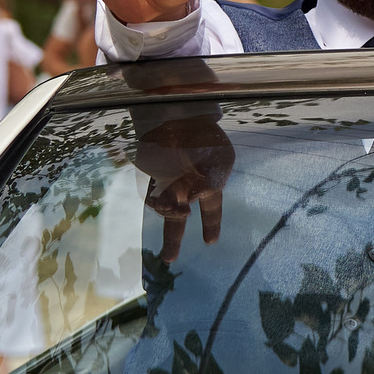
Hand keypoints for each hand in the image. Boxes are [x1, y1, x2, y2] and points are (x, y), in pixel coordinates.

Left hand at [131, 108, 233, 261]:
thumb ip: (213, 182)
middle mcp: (186, 187)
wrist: (180, 115)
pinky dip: (157, 203)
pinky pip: (152, 198)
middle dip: (174, 240)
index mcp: (208, 184)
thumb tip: (194, 201)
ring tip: (176, 208)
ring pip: (166, 210)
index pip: (211, 210)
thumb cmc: (206, 136)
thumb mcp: (222, 159)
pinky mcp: (151, 177)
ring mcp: (168, 183)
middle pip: (180, 219)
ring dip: (170, 214)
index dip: (211, 226)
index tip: (210, 242)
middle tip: (169, 259)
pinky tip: (163, 199)